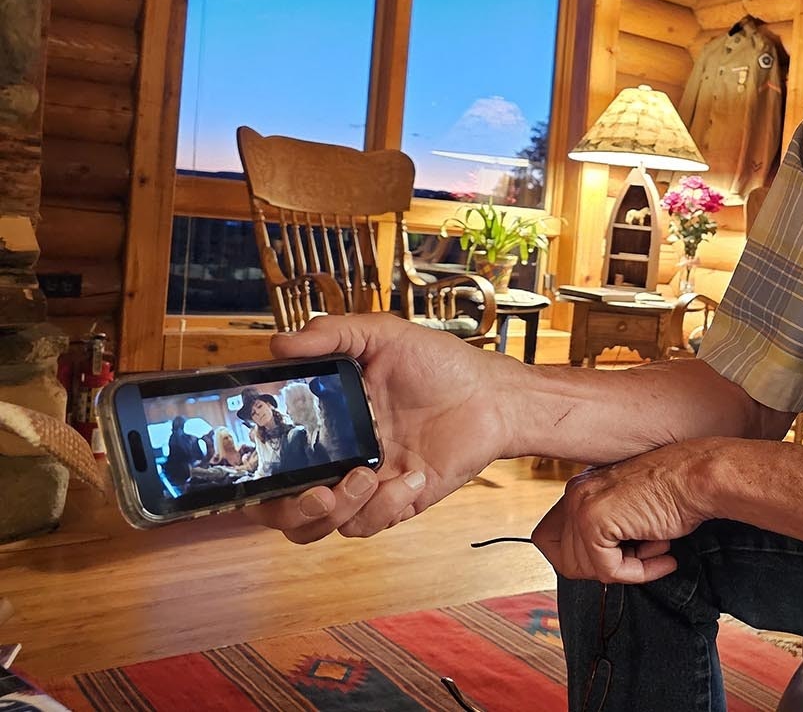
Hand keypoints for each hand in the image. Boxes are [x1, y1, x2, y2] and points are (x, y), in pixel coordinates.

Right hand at [245, 313, 520, 542]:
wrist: (492, 394)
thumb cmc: (438, 364)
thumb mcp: (382, 336)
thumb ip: (331, 335)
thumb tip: (278, 344)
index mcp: (323, 422)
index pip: (269, 457)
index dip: (250, 472)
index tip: (253, 464)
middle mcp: (337, 457)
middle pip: (284, 509)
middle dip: (288, 511)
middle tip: (316, 492)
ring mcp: (366, 483)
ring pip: (322, 526)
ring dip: (338, 510)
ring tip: (368, 476)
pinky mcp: (398, 500)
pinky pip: (370, 523)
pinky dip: (386, 506)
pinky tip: (412, 475)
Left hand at [531, 439, 722, 583]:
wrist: (700, 479)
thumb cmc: (678, 493)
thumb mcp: (632, 510)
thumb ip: (607, 529)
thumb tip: (594, 566)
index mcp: (581, 487)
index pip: (550, 538)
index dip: (581, 558)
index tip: (615, 559)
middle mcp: (575, 492)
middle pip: (564, 560)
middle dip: (603, 568)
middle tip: (640, 558)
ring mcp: (582, 506)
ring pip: (584, 569)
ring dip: (625, 569)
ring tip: (657, 551)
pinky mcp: (595, 522)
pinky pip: (608, 571)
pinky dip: (639, 573)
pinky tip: (664, 557)